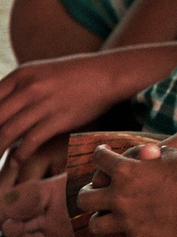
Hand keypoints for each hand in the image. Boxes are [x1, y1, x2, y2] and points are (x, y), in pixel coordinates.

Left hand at [0, 53, 125, 164]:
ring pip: (6, 132)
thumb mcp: (41, 73)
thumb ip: (19, 89)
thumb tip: (3, 110)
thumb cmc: (73, 75)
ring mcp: (43, 104)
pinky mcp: (57, 120)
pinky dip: (19, 155)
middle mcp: (28, 88)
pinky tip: (14, 162)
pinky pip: (30, 141)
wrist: (106, 74)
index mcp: (21, 75)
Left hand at [77, 143, 176, 236]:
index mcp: (125, 170)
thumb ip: (149, 153)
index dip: (99, 154)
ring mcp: (126, 221)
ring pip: (94, 226)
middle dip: (86, 194)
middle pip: (84, 198)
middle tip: (92, 193)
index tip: (103, 156)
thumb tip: (142, 154)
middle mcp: (119, 196)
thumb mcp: (169, 153)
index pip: (98, 159)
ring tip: (104, 219)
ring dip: (98, 221)